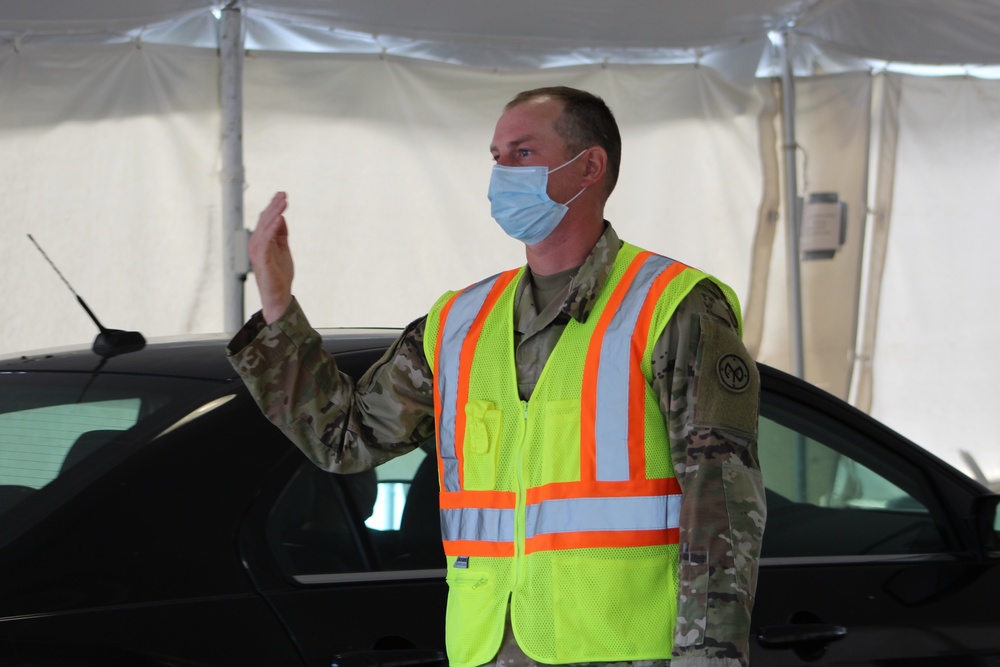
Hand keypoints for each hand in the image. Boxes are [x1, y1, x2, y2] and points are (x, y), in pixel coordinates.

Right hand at [249, 191, 294, 322]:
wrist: (278, 296)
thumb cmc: (279, 274)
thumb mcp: (282, 249)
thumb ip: (281, 234)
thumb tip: (281, 216)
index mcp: (261, 241)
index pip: (266, 219)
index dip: (273, 206)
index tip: (282, 194)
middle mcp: (256, 243)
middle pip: (265, 220)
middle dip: (275, 206)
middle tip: (284, 194)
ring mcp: (257, 251)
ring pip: (265, 227)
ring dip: (274, 212)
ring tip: (283, 201)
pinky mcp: (262, 259)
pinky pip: (266, 240)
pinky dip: (273, 228)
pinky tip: (280, 218)